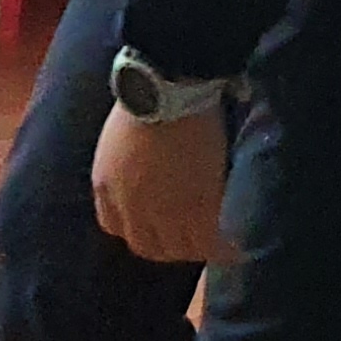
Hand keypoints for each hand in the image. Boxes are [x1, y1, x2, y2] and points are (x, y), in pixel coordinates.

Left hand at [90, 104, 238, 267]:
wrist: (168, 91)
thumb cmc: (144, 97)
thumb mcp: (118, 137)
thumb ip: (124, 166)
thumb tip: (146, 174)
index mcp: (105, 185)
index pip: (115, 226)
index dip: (139, 229)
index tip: (157, 226)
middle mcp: (129, 206)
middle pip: (147, 246)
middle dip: (168, 246)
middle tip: (193, 238)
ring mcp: (162, 212)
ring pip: (179, 249)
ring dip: (197, 247)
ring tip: (218, 239)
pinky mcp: (195, 210)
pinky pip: (208, 242)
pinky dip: (222, 247)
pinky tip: (235, 244)